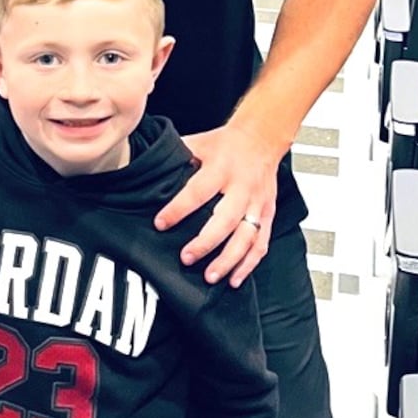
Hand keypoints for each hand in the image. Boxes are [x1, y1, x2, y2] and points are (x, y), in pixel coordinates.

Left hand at [154, 123, 280, 285]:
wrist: (262, 139)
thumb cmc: (227, 143)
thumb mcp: (200, 143)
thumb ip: (178, 158)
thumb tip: (150, 171)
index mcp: (221, 168)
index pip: (197, 191)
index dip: (178, 209)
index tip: (160, 223)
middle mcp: (242, 187)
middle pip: (225, 219)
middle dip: (206, 242)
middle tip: (186, 257)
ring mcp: (257, 203)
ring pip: (246, 237)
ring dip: (228, 259)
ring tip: (210, 275)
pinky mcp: (268, 214)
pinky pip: (261, 243)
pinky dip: (248, 264)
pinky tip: (234, 278)